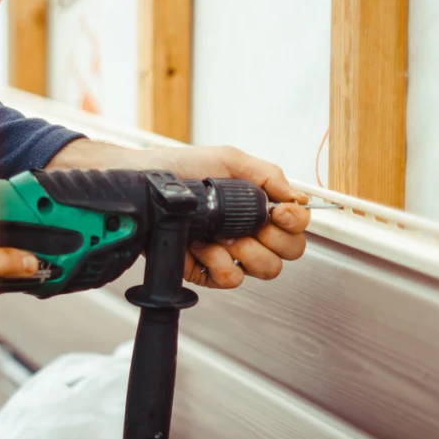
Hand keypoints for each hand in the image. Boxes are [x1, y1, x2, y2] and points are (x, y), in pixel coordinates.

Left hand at [48, 141, 310, 287]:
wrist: (142, 185)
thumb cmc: (180, 169)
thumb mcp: (228, 159)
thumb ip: (267, 174)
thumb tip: (296, 196)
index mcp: (258, 206)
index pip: (296, 226)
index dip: (294, 221)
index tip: (278, 212)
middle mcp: (249, 232)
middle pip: (289, 252)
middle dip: (273, 239)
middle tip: (250, 226)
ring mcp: (229, 254)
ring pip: (265, 270)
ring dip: (247, 252)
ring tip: (221, 235)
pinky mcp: (206, 271)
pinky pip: (230, 279)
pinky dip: (219, 265)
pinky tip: (202, 247)